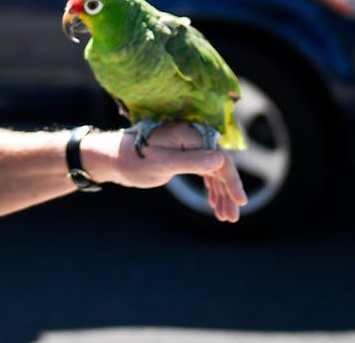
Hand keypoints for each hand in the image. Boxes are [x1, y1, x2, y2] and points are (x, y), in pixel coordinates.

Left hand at [90, 123, 246, 222]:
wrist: (114, 159)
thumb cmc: (135, 160)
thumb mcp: (163, 163)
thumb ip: (191, 161)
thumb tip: (220, 160)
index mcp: (191, 135)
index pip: (221, 159)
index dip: (232, 181)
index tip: (240, 202)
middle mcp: (194, 138)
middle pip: (220, 166)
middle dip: (228, 192)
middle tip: (232, 218)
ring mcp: (190, 147)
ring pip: (214, 172)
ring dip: (221, 194)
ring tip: (225, 217)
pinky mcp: (184, 157)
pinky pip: (205, 173)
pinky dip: (211, 189)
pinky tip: (214, 205)